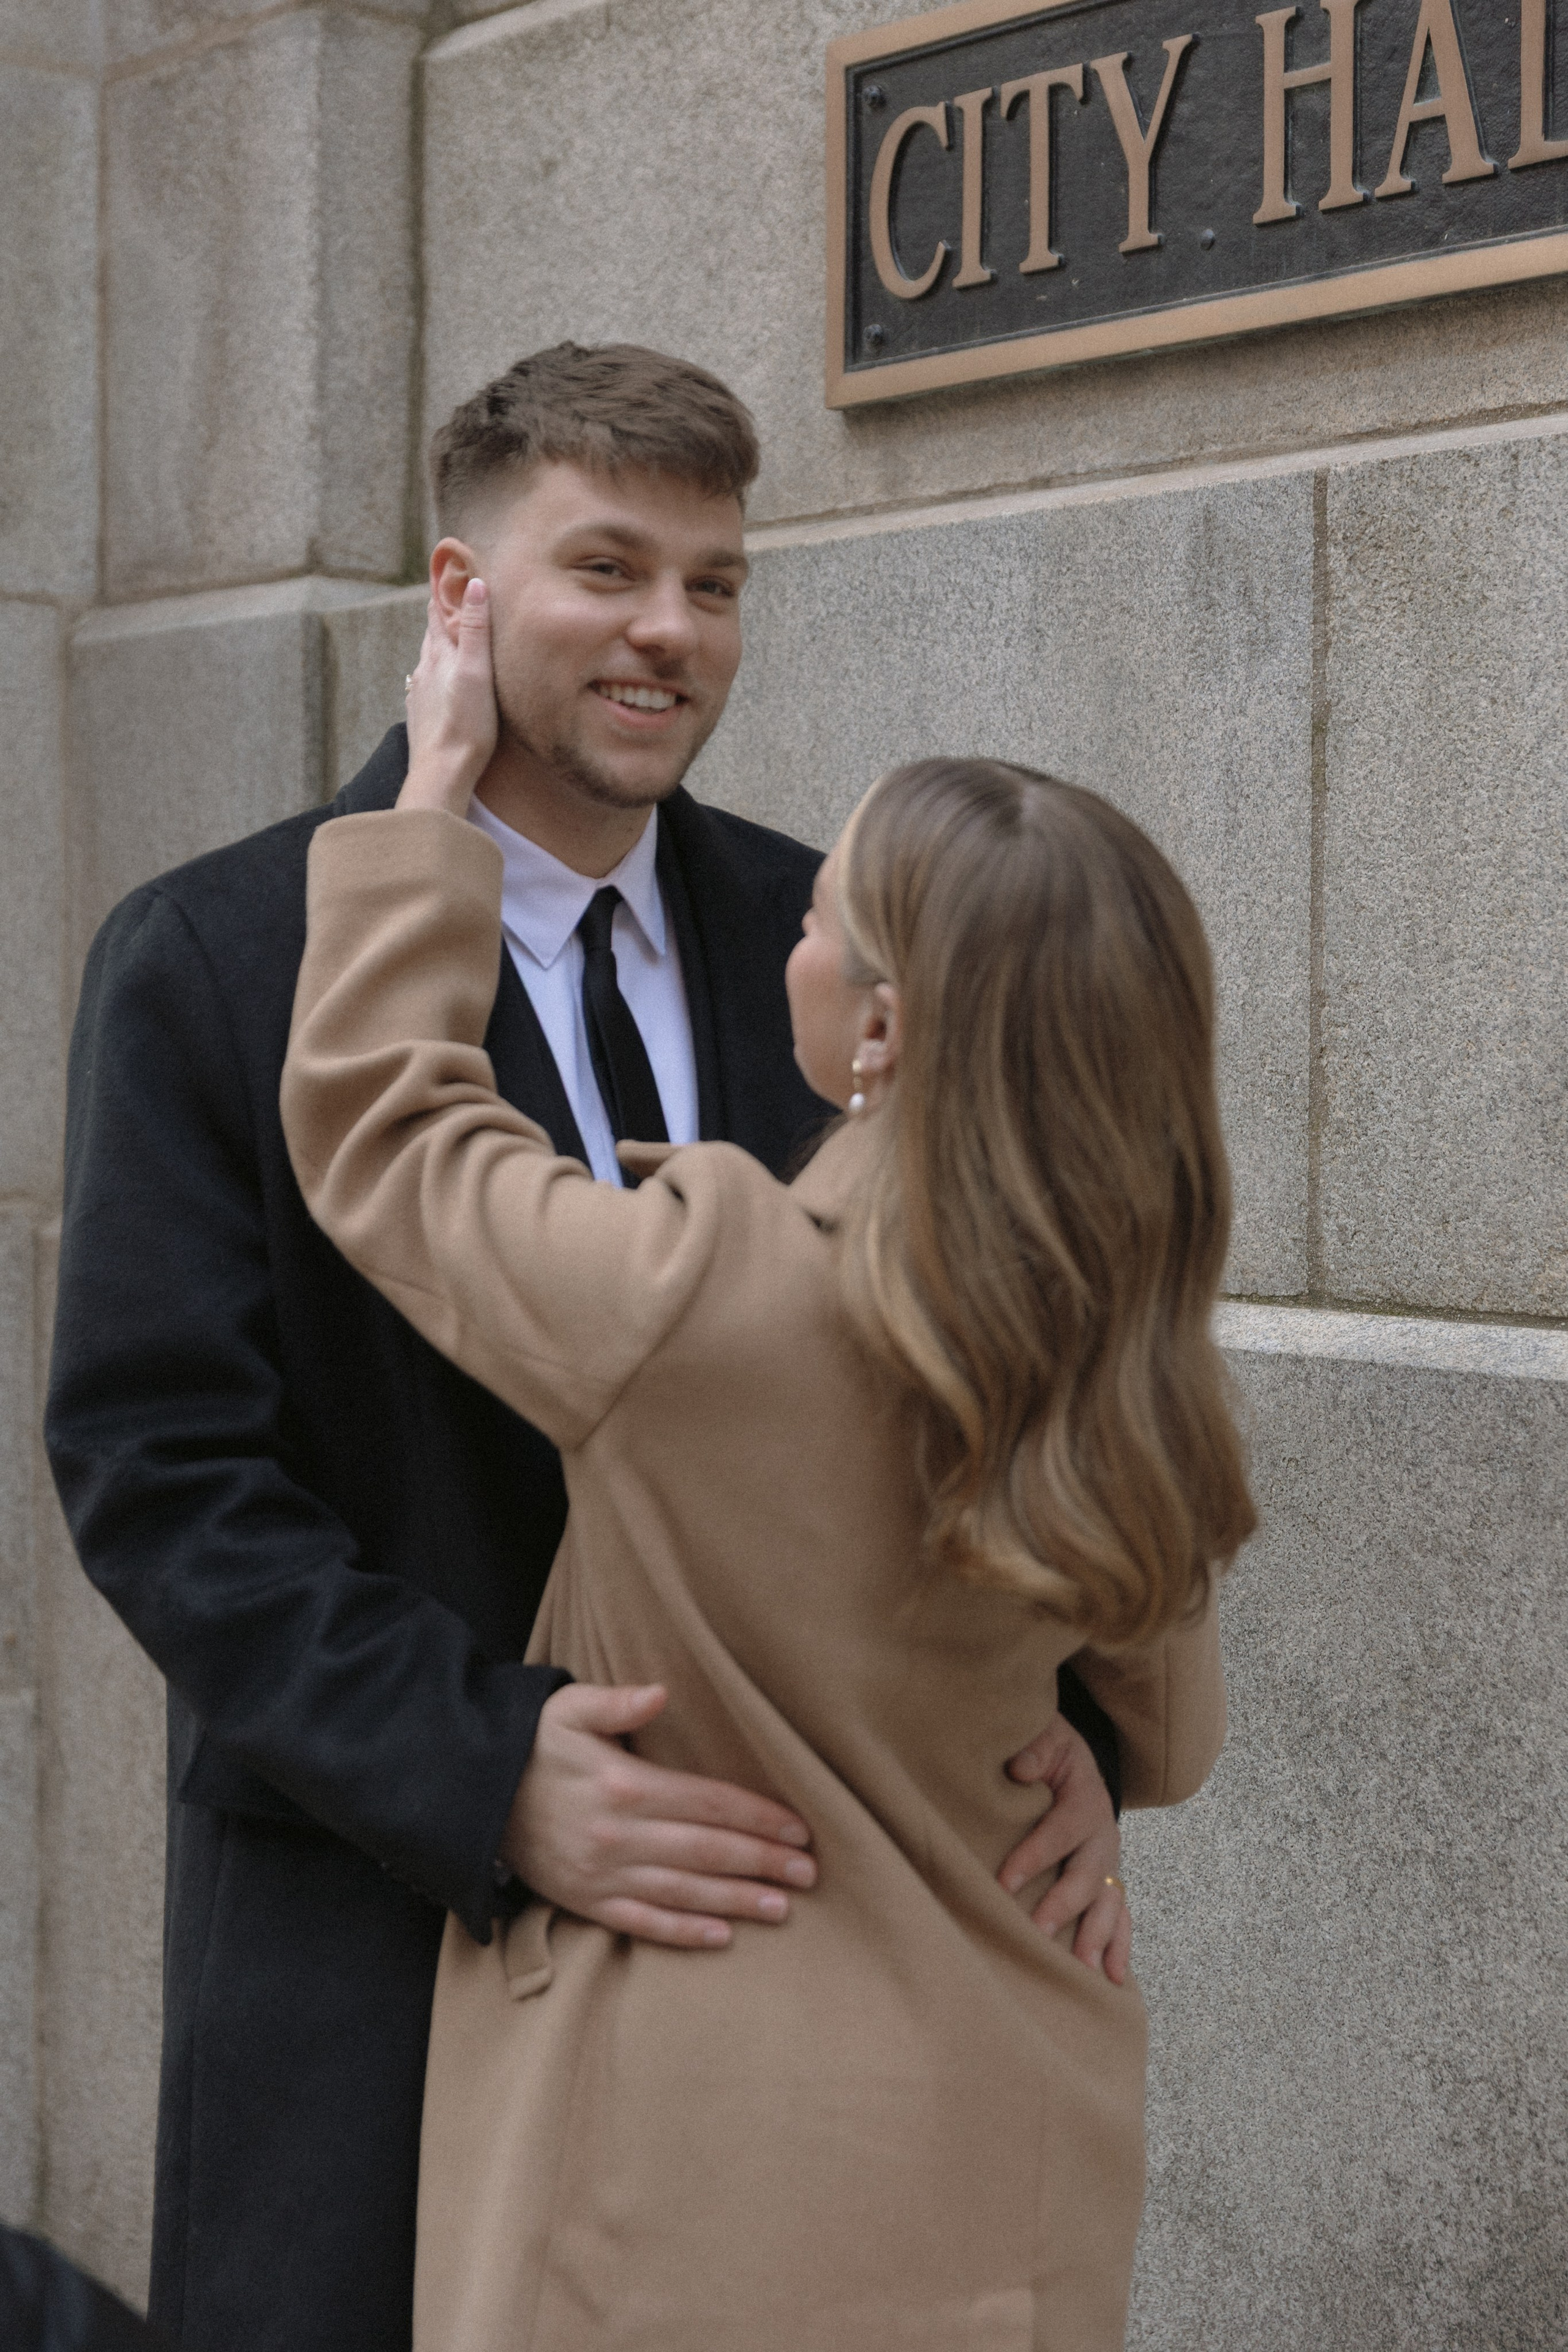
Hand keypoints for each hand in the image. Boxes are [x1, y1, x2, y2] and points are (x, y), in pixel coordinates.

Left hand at [397, 577, 497, 814]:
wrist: (442, 771)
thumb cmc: (465, 724)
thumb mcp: (477, 671)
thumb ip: (477, 629)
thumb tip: (475, 583)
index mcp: (439, 657)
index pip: (437, 615)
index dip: (443, 595)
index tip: (448, 576)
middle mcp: (424, 672)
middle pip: (432, 638)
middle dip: (442, 619)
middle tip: (452, 603)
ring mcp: (420, 697)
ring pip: (429, 664)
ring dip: (439, 650)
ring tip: (450, 642)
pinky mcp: (422, 718)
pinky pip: (428, 689)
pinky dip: (437, 678)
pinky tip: (440, 686)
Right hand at [500, 1683, 817, 1949]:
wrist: (471, 1795)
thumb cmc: (532, 1744)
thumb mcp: (568, 1709)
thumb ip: (617, 1702)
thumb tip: (661, 1693)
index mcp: (624, 1785)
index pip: (708, 1802)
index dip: (758, 1816)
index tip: (799, 1829)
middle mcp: (618, 1835)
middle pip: (706, 1851)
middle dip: (762, 1863)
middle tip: (809, 1875)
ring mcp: (601, 1874)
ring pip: (683, 1893)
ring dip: (736, 1902)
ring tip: (783, 1909)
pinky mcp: (584, 1901)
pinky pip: (641, 1923)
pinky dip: (682, 1933)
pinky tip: (720, 1938)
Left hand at [999, 1713, 1130, 1984]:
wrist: (1077, 1765)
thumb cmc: (1051, 1753)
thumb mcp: (1045, 1739)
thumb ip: (1034, 1749)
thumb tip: (1019, 1769)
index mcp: (1086, 1800)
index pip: (1060, 1831)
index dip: (1034, 1856)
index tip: (1004, 1882)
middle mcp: (1103, 1836)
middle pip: (1088, 1875)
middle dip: (1064, 1905)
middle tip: (1039, 1932)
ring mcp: (1109, 1863)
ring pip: (1109, 1903)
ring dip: (1095, 1936)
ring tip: (1081, 1969)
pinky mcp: (1109, 1883)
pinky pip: (1121, 1918)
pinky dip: (1120, 1948)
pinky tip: (1113, 1979)